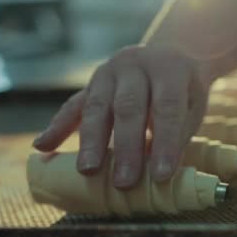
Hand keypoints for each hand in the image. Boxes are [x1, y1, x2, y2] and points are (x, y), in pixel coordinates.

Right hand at [33, 45, 213, 188]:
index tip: (161, 175)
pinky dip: (57, 126)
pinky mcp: (90, 83)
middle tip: (123, 182)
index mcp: (169, 69)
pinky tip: (43, 146)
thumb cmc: (183, 90)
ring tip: (88, 171)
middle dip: (125, 147)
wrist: (166, 55)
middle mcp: (135, 65)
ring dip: (91, 141)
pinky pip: (73, 105)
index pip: (167, 107)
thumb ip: (178, 134)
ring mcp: (109, 72)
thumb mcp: (193, 105)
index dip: (165, 142)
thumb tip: (161, 174)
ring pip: (97, 106)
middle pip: (129, 107)